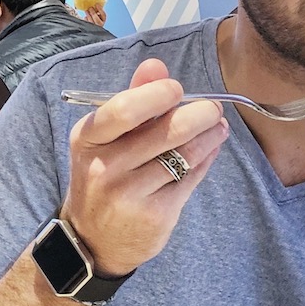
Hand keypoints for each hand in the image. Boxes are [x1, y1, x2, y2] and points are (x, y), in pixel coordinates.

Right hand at [60, 58, 228, 277]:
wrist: (93, 239)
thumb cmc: (103, 177)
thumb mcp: (103, 139)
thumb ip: (130, 100)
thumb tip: (156, 65)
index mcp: (88, 139)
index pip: (125, 109)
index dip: (158, 94)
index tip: (177, 90)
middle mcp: (105, 167)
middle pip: (166, 131)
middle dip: (199, 113)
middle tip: (212, 108)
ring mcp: (130, 194)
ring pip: (184, 155)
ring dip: (209, 135)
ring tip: (217, 126)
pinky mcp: (155, 216)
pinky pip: (190, 178)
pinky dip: (205, 159)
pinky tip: (209, 149)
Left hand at [82, 2, 106, 29]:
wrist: (90, 26)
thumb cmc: (94, 17)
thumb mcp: (97, 14)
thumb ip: (97, 10)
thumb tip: (95, 3)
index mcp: (103, 20)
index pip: (103, 15)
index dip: (100, 9)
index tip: (96, 4)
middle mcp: (100, 25)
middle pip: (97, 20)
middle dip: (93, 13)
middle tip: (90, 8)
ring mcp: (94, 27)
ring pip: (91, 22)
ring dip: (88, 15)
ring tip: (86, 10)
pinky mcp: (88, 28)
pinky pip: (87, 23)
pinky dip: (86, 18)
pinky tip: (86, 16)